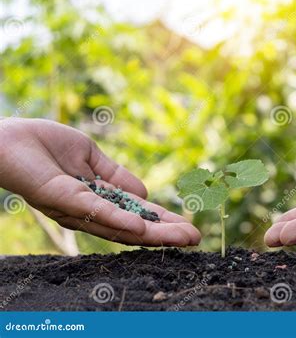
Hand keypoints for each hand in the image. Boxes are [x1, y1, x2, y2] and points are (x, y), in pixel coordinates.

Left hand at [0, 118, 199, 246]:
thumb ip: (117, 176)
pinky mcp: (62, 199)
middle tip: (196, 240)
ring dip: (151, 234)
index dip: (162, 222)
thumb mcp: (91, 157)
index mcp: (97, 200)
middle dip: (164, 234)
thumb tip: (146, 193)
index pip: (136, 214)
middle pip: (132, 227)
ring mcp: (76, 208)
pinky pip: (94, 212)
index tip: (188, 227)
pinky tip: (140, 227)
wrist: (7, 136)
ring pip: (119, 225)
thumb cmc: (44, 144)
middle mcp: (89, 211)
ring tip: (181, 238)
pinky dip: (118, 220)